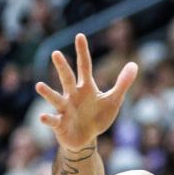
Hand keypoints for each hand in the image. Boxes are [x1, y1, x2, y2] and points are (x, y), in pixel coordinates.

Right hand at [36, 33, 137, 151]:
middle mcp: (72, 95)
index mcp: (86, 88)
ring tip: (39, 86)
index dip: (83, 52)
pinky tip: (43, 116)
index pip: (85, 66)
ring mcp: (64, 109)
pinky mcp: (60, 124)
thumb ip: (123, 83)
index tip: (80, 36)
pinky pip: (53, 120)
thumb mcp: (113, 100)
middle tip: (56, 53)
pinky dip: (48, 119)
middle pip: (67, 79)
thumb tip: (134, 64)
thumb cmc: (97, 116)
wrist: (86, 138)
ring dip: (48, 93)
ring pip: (55, 98)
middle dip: (62, 67)